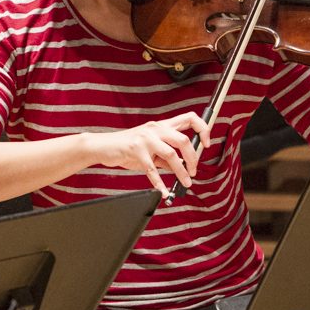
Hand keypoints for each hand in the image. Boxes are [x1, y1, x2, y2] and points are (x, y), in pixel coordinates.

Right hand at [83, 111, 211, 197]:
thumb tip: (182, 166)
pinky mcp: (136, 150)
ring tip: (185, 182)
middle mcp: (155, 129)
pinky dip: (159, 182)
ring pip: (172, 154)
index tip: (206, 144)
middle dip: (194, 158)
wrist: (103, 146)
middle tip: (194, 171)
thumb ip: (166, 156)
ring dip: (181, 172)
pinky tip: (162, 191)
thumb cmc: (126, 147)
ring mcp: (146, 139)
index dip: (203, 129)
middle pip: (184, 140)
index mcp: (161, 126)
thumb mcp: (149, 149)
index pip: (189, 118)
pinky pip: (152, 169)